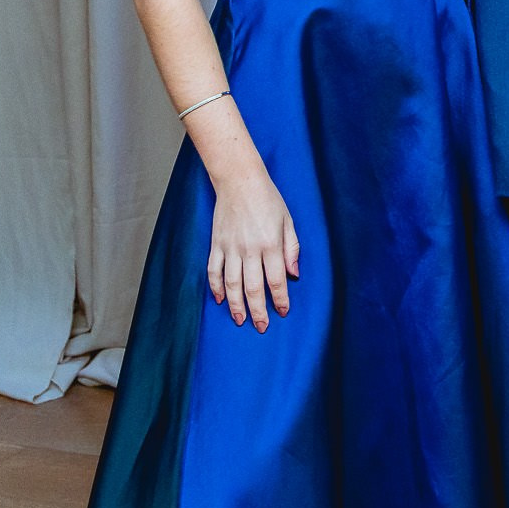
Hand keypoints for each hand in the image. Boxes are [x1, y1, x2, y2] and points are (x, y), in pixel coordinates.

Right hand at [206, 169, 299, 330]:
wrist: (239, 181)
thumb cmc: (268, 199)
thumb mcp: (288, 221)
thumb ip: (291, 248)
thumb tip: (294, 274)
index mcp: (270, 244)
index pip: (276, 280)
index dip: (280, 299)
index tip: (283, 312)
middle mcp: (249, 249)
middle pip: (253, 288)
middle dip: (258, 310)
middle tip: (262, 326)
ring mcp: (230, 248)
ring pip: (232, 284)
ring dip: (236, 305)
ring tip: (241, 320)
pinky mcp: (216, 244)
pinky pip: (214, 271)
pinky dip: (216, 287)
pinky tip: (219, 300)